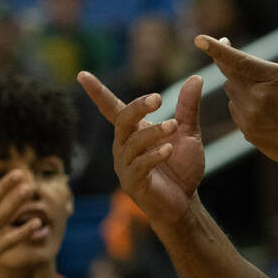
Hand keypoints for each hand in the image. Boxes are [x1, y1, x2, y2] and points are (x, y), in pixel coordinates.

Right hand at [77, 72, 204, 225]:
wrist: (185, 203)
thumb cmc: (181, 167)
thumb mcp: (188, 133)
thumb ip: (188, 107)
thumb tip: (195, 78)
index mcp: (133, 132)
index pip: (112, 108)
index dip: (97, 92)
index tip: (82, 74)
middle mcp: (124, 146)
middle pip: (122, 121)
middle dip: (138, 107)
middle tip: (158, 98)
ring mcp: (126, 165)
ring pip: (132, 143)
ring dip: (154, 132)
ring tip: (174, 126)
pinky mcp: (133, 183)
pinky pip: (139, 166)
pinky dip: (154, 155)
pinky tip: (169, 149)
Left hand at [196, 9, 277, 181]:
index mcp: (274, 78)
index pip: (237, 61)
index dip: (217, 50)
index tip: (199, 40)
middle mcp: (258, 98)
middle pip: (230, 75)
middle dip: (229, 63)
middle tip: (227, 49)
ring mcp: (251, 117)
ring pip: (233, 93)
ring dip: (241, 86)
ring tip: (266, 92)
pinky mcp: (248, 132)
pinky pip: (237, 111)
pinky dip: (245, 105)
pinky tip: (265, 110)